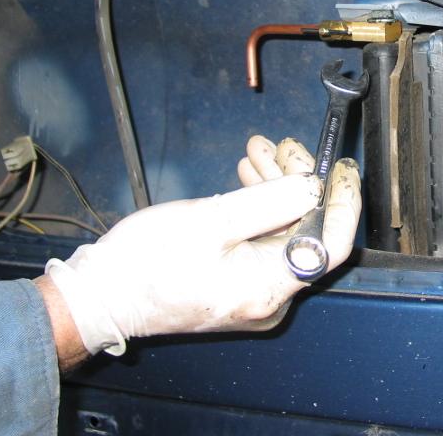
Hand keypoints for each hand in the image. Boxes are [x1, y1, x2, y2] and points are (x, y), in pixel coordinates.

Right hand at [42, 135, 360, 357]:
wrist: (100, 296)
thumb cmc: (144, 265)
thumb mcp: (210, 221)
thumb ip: (268, 202)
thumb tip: (312, 185)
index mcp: (268, 286)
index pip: (331, 244)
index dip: (341, 200)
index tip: (338, 166)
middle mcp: (269, 295)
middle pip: (306, 230)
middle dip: (298, 181)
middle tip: (283, 145)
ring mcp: (252, 290)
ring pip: (283, 230)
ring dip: (276, 187)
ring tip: (259, 152)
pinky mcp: (236, 281)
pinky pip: (262, 238)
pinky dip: (259, 205)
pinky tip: (248, 176)